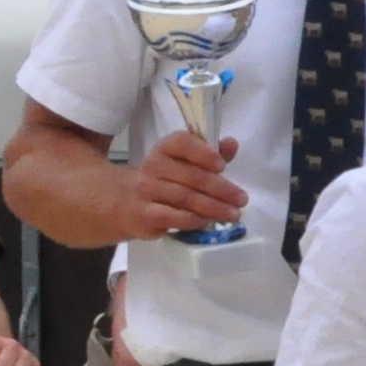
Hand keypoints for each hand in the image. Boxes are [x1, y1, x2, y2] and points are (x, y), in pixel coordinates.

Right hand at [126, 131, 245, 239]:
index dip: (203, 152)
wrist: (123, 203)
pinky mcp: (144, 215)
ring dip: (214, 208)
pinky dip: (193, 221)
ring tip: (234, 215)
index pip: (181, 142)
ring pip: (185, 198)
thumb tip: (231, 144)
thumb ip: (209, 155)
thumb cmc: (164, 181)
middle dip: (221, 188)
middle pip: (191, 176)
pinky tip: (207, 222)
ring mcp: (145, 191)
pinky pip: (173, 217)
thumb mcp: (183, 164)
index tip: (222, 165)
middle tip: (242, 199)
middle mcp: (152, 166)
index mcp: (164, 149)